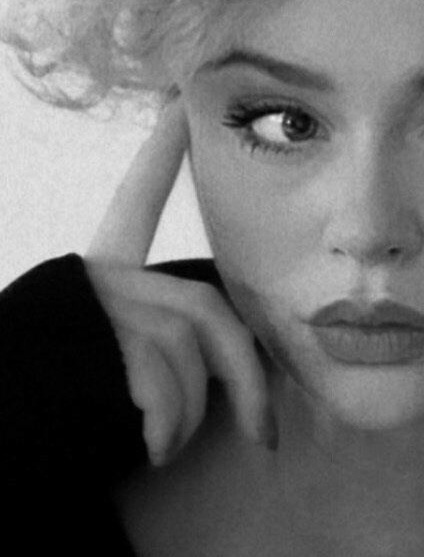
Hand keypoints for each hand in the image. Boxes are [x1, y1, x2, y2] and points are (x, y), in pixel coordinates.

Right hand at [83, 94, 276, 466]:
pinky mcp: (96, 331)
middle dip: (247, 378)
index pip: (134, 205)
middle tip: (265, 437)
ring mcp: (98, 302)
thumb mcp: (104, 369)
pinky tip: (147, 449)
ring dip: (188, 417)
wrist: (2, 428)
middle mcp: (98, 279)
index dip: (159, 156)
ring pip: (188, 352)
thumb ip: (150, 347)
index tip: (178, 106)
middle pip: (206, 308)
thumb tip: (225, 376)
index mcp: (95, 280)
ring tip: (160, 450)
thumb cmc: (46, 413)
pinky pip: (165, 381)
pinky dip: (167, 427)